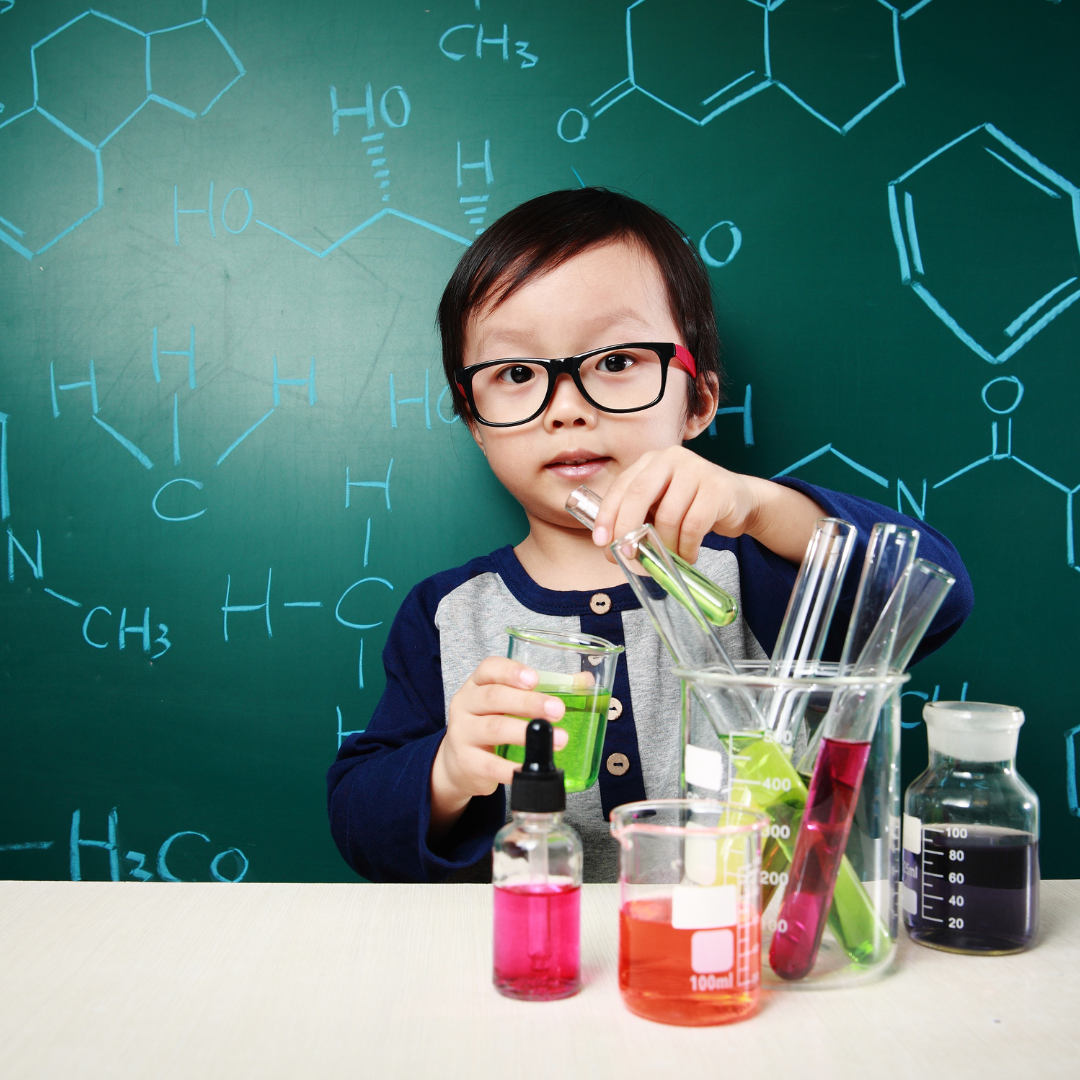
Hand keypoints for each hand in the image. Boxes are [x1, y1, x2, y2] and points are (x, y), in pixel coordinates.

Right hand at [429, 657, 568, 838]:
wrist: (459, 763)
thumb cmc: (491, 724)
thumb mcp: (509, 703)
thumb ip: (545, 690)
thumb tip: (584, 681)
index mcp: (478, 684)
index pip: (489, 668)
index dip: (511, 671)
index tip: (534, 678)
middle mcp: (466, 704)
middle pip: (494, 697)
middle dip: (529, 703)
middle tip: (558, 710)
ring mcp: (463, 734)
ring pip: (494, 729)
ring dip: (527, 734)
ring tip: (559, 739)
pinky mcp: (467, 762)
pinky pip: (491, 765)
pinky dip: (513, 767)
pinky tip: (531, 767)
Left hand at [590, 447, 822, 564]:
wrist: (739, 500)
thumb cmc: (692, 505)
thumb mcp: (661, 505)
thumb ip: (638, 518)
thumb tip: (612, 549)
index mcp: (650, 461)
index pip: (621, 487)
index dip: (608, 515)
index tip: (601, 542)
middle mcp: (671, 459)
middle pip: (639, 495)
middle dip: (628, 529)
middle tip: (628, 555)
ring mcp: (696, 469)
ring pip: (668, 516)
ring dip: (664, 545)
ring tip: (669, 557)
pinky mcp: (717, 488)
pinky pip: (693, 526)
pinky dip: (686, 548)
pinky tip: (688, 556)